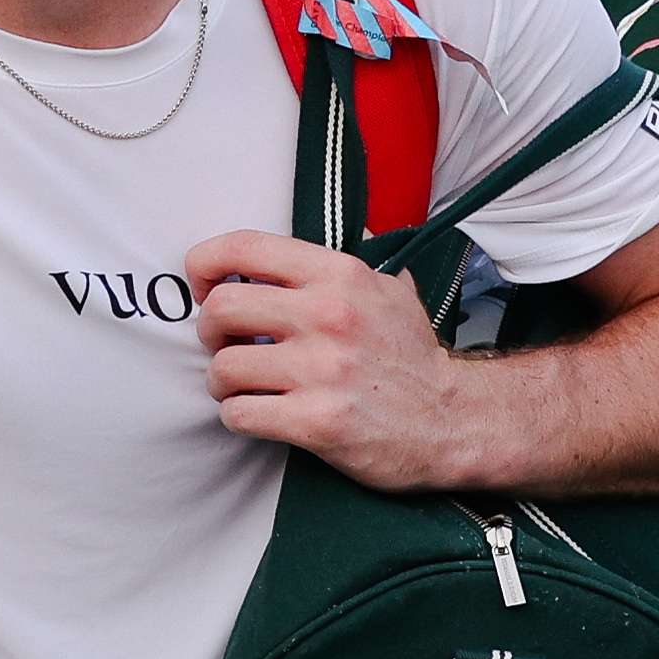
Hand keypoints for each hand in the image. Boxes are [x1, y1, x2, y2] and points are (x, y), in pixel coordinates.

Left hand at [184, 229, 486, 492]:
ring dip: (222, 382)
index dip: (204, 264)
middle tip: (226, 345)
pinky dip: (238, 416)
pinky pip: (239, 413)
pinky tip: (259, 413)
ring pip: (223, 367)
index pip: (243, 247)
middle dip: (210, 332)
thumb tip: (315, 236)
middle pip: (220, 309)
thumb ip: (342, 265)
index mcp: (340, 275)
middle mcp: (329, 315)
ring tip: (243, 387)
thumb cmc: (412, 357)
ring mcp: (323, 370)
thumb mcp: (389, 290)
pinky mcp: (317, 422)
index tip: (204, 286)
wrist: (455, 421)